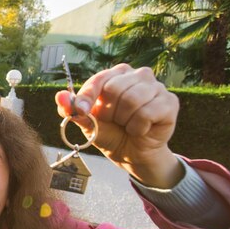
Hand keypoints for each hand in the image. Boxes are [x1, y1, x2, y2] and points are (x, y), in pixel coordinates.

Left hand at [55, 64, 182, 187]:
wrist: (132, 154)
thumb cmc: (110, 132)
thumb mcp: (87, 122)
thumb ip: (72, 110)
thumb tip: (59, 96)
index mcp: (115, 75)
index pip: (98, 80)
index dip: (87, 97)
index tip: (82, 112)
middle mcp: (137, 74)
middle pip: (114, 89)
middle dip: (109, 113)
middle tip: (114, 121)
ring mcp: (155, 86)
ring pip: (131, 100)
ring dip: (124, 121)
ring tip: (127, 125)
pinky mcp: (169, 101)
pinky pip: (147, 113)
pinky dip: (138, 127)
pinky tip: (141, 129)